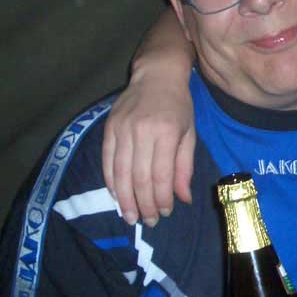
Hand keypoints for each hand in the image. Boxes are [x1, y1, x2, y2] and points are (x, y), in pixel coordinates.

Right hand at [102, 68, 196, 225]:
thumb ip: (184, 167)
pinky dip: (111, 182)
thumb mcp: (189, 133)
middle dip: (144, 204)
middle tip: (148, 221)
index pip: (161, 175)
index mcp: (166, 132)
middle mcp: (142, 131)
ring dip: (125, 199)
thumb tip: (183, 199)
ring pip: (121, 173)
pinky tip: (117, 196)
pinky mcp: (108, 128)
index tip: (165, 213)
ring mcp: (122, 129)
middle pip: (139, 178)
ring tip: (130, 217)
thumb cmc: (178, 105)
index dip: (162, 198)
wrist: (156, 74)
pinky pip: (107, 161)